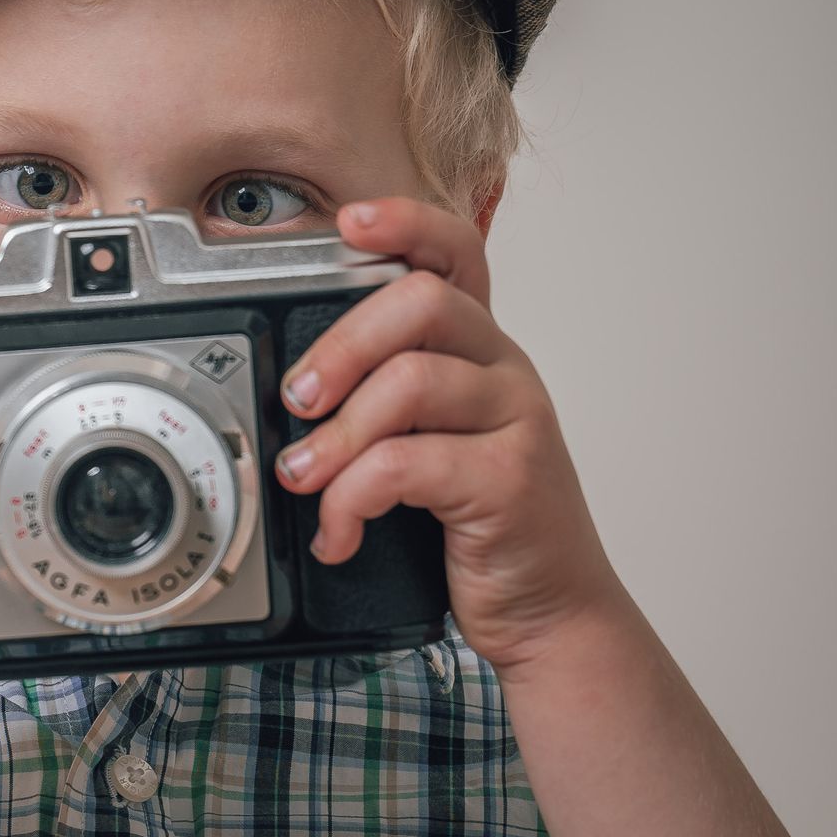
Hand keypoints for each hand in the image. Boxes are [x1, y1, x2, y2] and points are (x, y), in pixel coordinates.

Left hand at [274, 196, 624, 674]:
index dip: (405, 222)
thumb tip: (286, 395)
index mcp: (478, 349)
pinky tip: (340, 531)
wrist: (550, 614)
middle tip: (298, 397)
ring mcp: (518, 421)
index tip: (348, 223)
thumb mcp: (426, 446)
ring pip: (411, 382)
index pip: (456, 253)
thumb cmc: (477, 526)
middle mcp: (505, 370)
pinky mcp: (512, 479)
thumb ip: (379, 404)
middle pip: (422, 302)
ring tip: (304, 476)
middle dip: (341, 344)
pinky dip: (353, 498)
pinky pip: (409, 464)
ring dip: (337, 434)